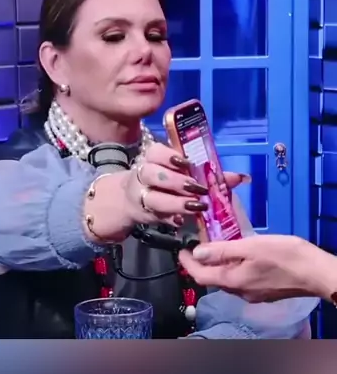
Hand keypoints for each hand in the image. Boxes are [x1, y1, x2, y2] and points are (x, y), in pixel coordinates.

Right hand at [84, 142, 248, 243]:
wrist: (132, 201)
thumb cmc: (165, 184)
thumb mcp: (182, 174)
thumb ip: (210, 176)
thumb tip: (240, 178)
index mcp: (153, 159)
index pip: (155, 153)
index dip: (169, 156)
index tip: (185, 162)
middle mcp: (144, 176)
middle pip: (152, 174)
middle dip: (175, 181)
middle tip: (196, 188)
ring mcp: (142, 196)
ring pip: (153, 198)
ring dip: (175, 202)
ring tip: (195, 206)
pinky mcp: (145, 214)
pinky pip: (156, 216)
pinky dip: (170, 218)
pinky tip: (181, 221)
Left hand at [178, 234, 329, 302]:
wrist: (317, 274)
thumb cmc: (286, 257)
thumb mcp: (251, 246)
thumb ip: (222, 250)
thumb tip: (197, 253)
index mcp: (232, 281)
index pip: (200, 275)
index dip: (187, 263)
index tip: (180, 251)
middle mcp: (240, 292)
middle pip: (213, 278)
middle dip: (202, 263)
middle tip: (199, 243)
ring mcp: (253, 294)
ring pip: (228, 279)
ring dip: (219, 264)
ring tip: (219, 246)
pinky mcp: (265, 291)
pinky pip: (242, 279)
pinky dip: (235, 267)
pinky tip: (241, 256)